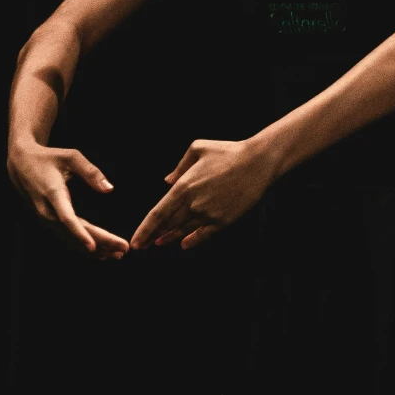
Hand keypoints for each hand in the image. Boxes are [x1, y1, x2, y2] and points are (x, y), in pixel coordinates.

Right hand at [7, 142, 129, 260]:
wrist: (21, 164)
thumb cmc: (48, 158)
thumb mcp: (70, 157)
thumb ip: (90, 172)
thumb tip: (109, 189)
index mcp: (53, 194)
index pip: (66, 218)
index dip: (79, 234)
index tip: (93, 246)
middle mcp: (47, 211)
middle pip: (73, 233)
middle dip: (99, 243)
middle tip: (123, 250)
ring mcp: (45, 219)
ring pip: (70, 240)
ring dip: (94, 249)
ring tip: (117, 255)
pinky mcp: (47, 222)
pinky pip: (66, 238)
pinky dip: (83, 246)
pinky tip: (100, 252)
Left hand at [129, 137, 277, 252]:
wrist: (257, 162)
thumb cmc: (227, 151)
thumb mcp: (197, 148)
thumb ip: (179, 167)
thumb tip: (167, 181)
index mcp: (184, 186)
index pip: (157, 214)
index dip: (145, 230)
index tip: (136, 242)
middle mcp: (193, 203)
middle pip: (168, 226)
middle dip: (152, 236)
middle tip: (141, 246)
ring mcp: (209, 214)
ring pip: (184, 231)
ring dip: (170, 238)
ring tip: (159, 243)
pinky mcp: (223, 220)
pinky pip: (204, 235)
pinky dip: (193, 241)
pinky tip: (185, 245)